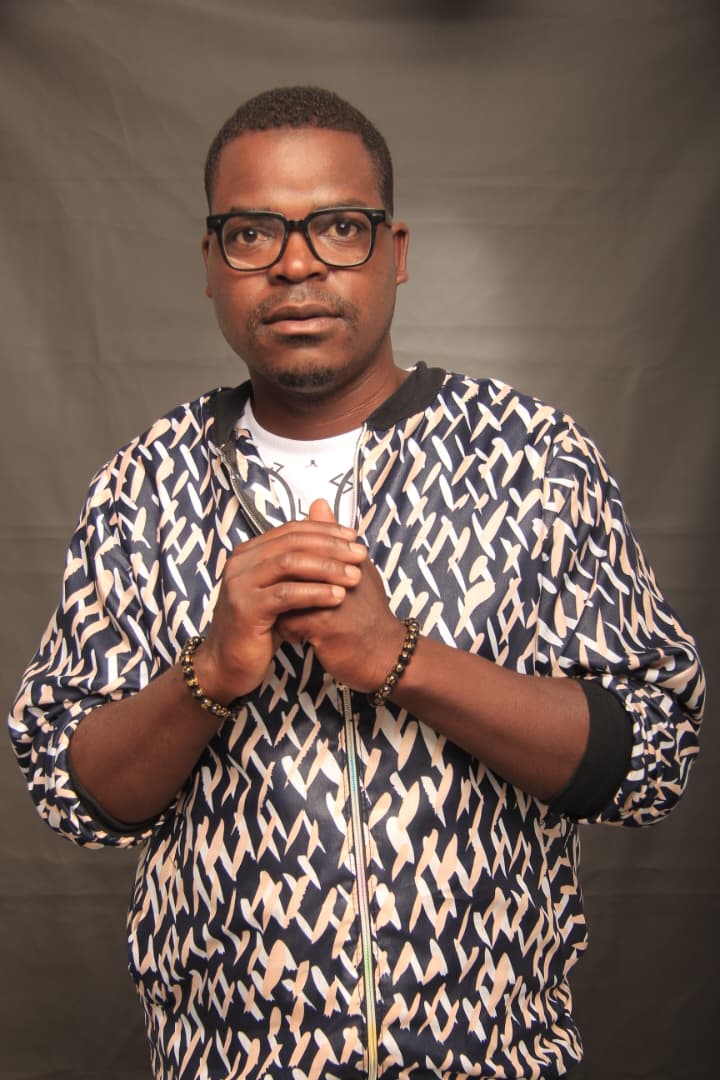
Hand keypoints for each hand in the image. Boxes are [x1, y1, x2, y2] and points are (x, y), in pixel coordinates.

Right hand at [193, 502, 367, 700]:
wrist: (228, 664)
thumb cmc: (260, 627)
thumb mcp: (282, 589)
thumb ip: (301, 562)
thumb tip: (326, 525)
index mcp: (249, 552)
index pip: (291, 530)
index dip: (325, 530)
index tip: (354, 538)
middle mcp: (240, 562)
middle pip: (292, 543)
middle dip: (331, 547)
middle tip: (360, 555)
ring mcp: (240, 584)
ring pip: (289, 564)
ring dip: (327, 568)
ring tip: (355, 577)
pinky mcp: (245, 609)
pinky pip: (286, 594)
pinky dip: (315, 593)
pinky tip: (337, 596)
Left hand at [275, 500, 406, 692]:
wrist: (386, 656)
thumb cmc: (369, 615)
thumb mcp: (356, 571)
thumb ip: (332, 539)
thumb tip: (317, 504)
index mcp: (347, 558)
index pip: (303, 547)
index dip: (291, 567)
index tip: (293, 582)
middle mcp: (340, 573)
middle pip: (290, 571)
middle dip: (282, 587)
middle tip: (284, 600)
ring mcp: (332, 598)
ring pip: (284, 596)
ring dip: (283, 610)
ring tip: (294, 620)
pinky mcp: (324, 625)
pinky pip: (286, 622)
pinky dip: (287, 631)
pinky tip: (299, 637)